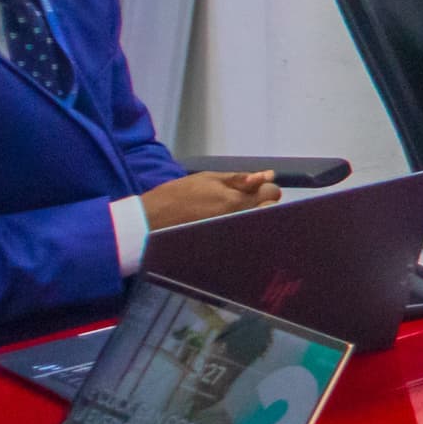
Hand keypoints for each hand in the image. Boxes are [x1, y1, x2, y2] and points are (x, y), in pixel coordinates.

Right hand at [142, 170, 275, 230]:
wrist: (150, 223)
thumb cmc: (178, 196)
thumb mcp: (207, 179)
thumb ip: (239, 178)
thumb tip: (269, 175)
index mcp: (235, 200)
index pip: (271, 193)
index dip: (264, 188)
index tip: (251, 189)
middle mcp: (239, 220)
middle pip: (271, 210)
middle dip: (264, 204)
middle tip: (243, 202)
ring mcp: (234, 236)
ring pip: (261, 224)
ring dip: (255, 217)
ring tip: (234, 214)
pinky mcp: (227, 248)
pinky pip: (247, 237)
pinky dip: (245, 230)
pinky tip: (231, 226)